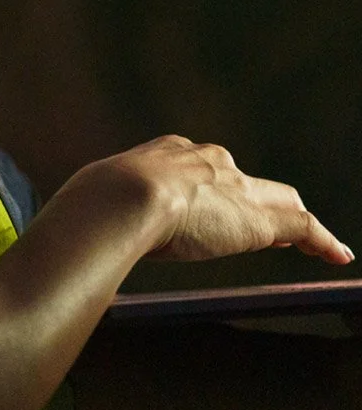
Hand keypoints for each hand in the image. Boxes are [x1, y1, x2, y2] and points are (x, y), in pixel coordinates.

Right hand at [93, 135, 353, 266]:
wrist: (125, 197)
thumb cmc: (98, 203)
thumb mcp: (97, 200)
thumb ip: (98, 210)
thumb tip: (74, 230)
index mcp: (168, 154)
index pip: (203, 169)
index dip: (215, 189)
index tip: (215, 204)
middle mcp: (207, 161)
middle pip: (246, 180)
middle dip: (259, 199)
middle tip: (270, 223)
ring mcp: (235, 188)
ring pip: (277, 200)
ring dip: (292, 221)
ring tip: (311, 242)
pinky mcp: (259, 217)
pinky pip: (302, 227)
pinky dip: (321, 241)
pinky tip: (337, 255)